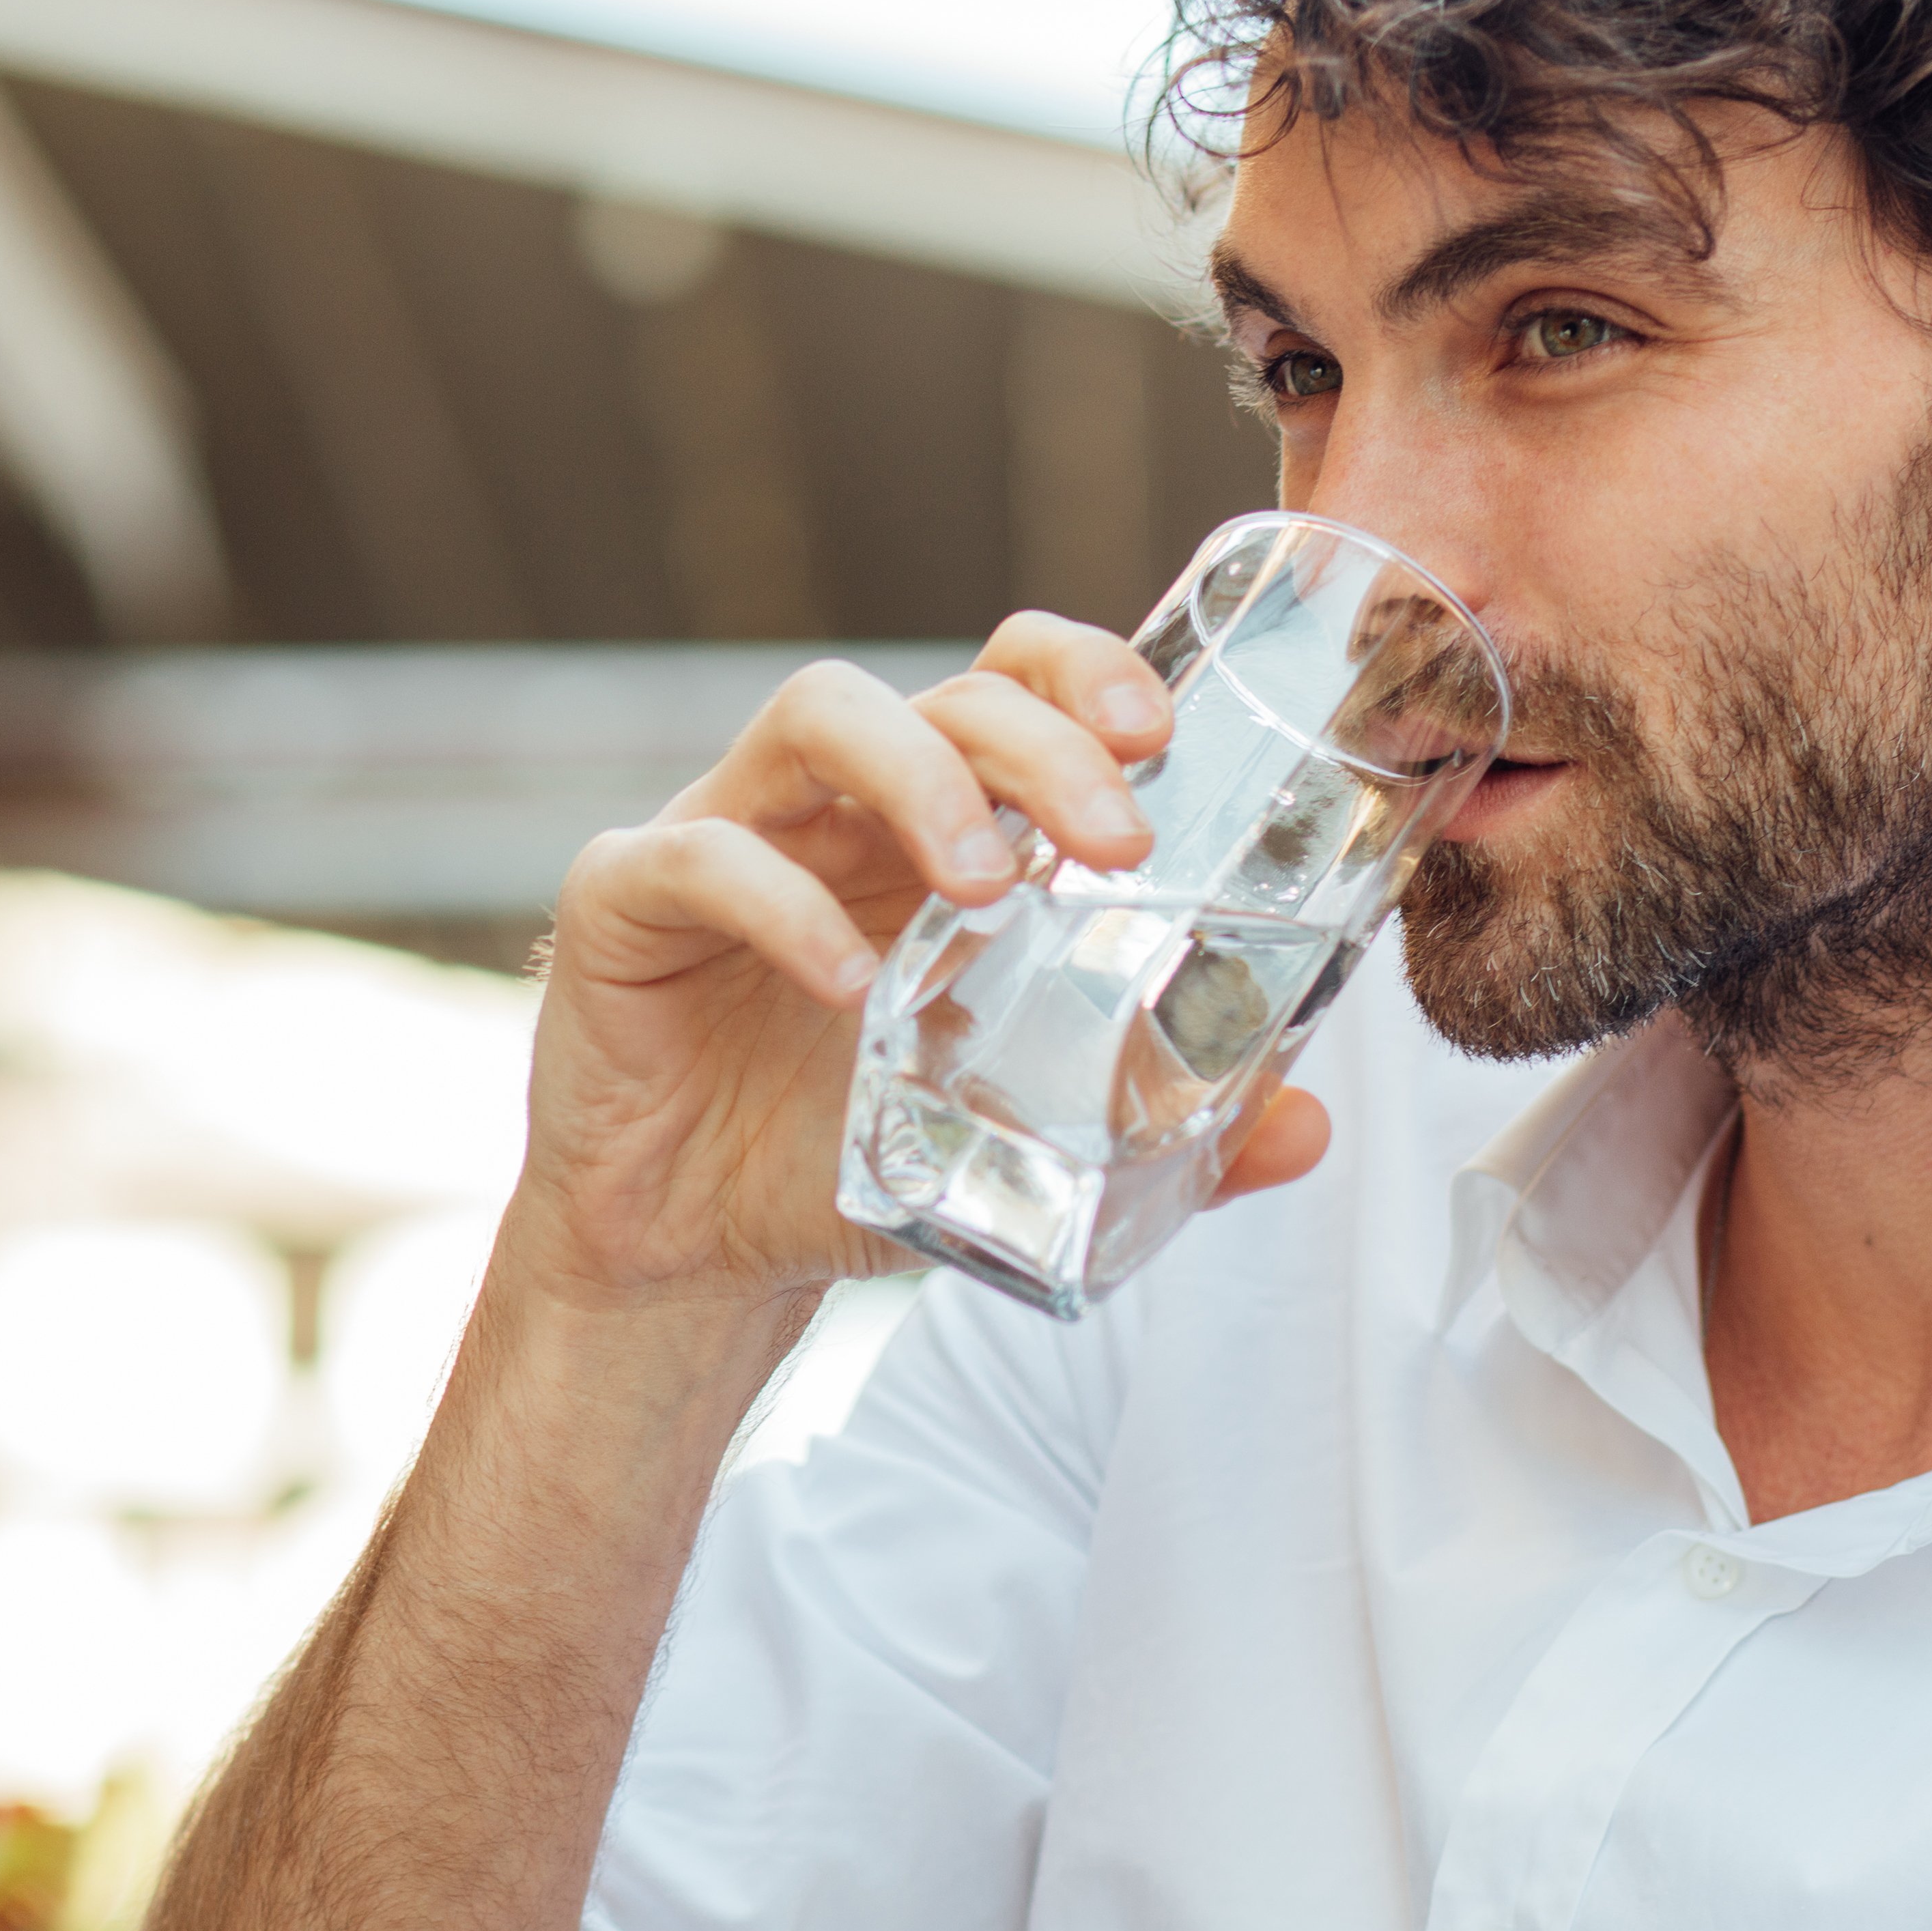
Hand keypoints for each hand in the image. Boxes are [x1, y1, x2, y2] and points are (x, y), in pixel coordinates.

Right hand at [502, 613, 1335, 1322]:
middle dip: (1043, 742)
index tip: (1162, 736)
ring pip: (820, 713)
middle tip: (1117, 838)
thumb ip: (1163, 1130)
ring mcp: (726, 832)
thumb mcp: (1024, 1146)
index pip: (1014, 679)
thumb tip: (1307, 1132)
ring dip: (922, 779)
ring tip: (985, 887)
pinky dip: (777, 905)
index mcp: (934, 826)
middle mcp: (836, 804)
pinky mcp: (624, 899)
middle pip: (945, 689)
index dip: (1087, 672)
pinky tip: (843, 984)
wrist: (692, 1258)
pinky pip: (699, 857)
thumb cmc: (849, 1158)